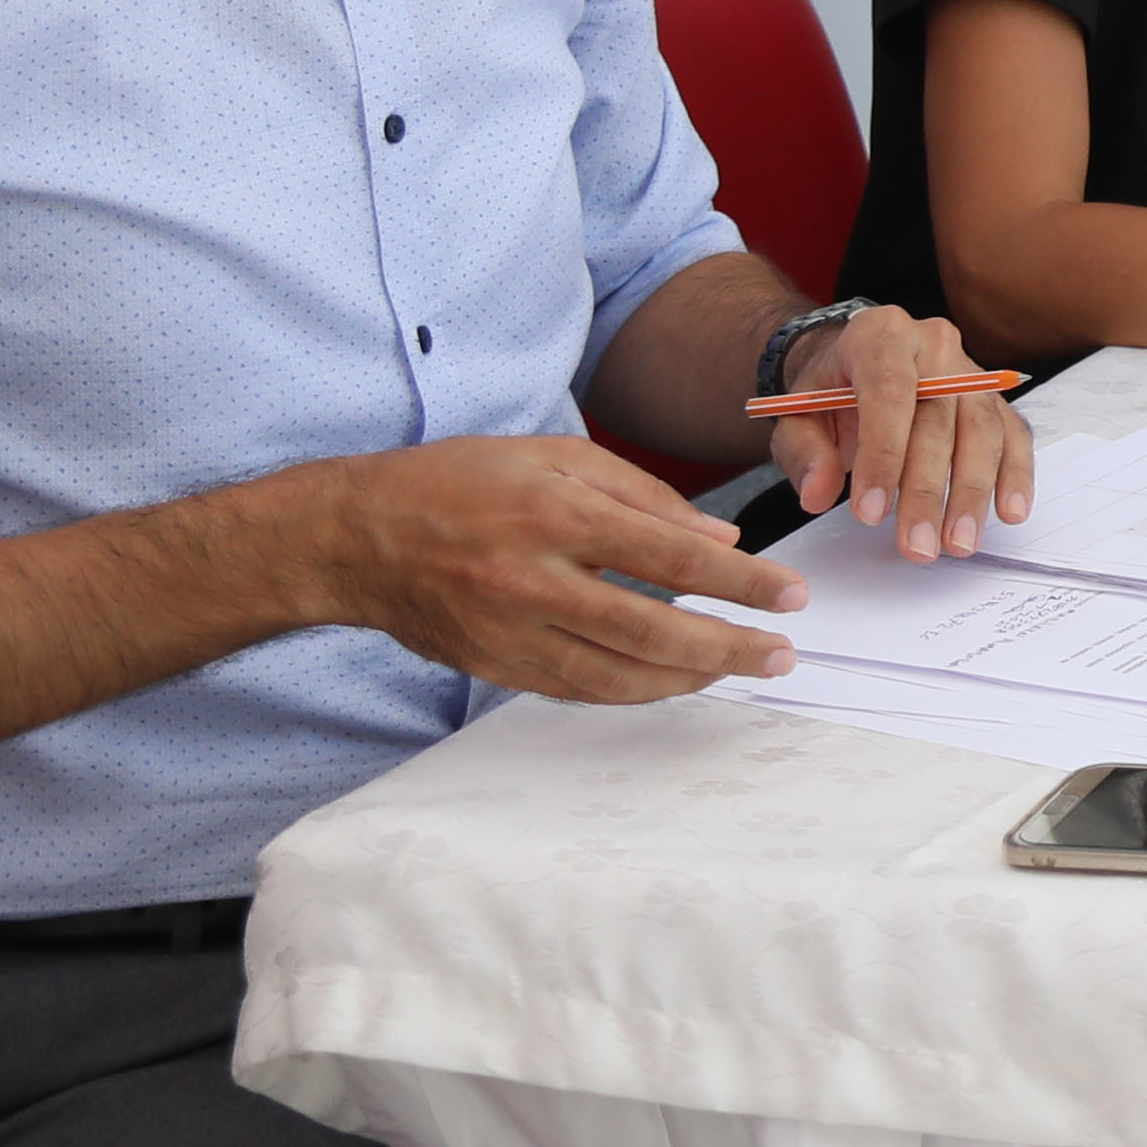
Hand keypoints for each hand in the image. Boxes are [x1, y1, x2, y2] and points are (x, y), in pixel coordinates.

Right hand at [293, 434, 803, 703]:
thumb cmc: (459, 482)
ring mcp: (511, 633)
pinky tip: (672, 679)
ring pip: (618, 675)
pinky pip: (579, 689)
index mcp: (556, 516)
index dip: (739, 582)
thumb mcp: (554, 457)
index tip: (790, 596)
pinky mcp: (494, 667)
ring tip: (738, 670)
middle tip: (782, 655)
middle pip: (653, 630)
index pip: (671, 558)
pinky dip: (633, 688)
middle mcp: (534, 581)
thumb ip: (643, 495)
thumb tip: (720, 538)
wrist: (357, 537)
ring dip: (687, 679)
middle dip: (729, 648)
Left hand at [767, 300, 1034, 557]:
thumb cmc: (830, 393)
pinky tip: (1009, 513)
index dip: (883, 454)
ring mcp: (971, 368)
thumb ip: (804, 455)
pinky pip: (1013, 434)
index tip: (871, 513)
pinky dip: (1014, 475)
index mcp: (879, 335)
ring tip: (958, 543)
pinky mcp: (994, 397)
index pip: (888, 391)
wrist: (858, 366)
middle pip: (940, 416)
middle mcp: (932, 342)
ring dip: (973, 491)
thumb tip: (817, 494)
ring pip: (982, 429)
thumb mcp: (797, 418)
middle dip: (928, 489)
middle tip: (917, 546)